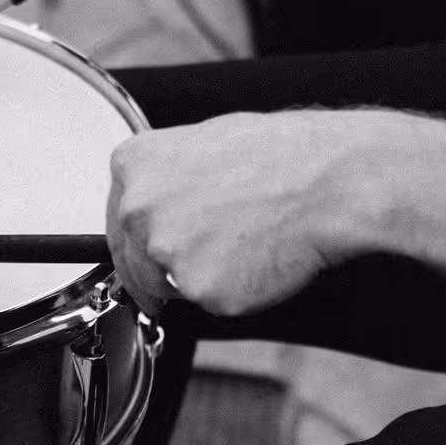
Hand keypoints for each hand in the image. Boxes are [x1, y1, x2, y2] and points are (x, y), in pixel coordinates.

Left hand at [106, 111, 368, 316]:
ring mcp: (163, 250)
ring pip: (168, 283)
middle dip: (158, 270)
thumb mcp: (204, 143)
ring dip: (197, 278)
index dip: (135, 243)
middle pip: (133, 259)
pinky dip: (232, 292)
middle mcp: (137, 207)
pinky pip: (207, 301)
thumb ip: (165, 178)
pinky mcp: (197, 287)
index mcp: (134, 165)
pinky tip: (258, 260)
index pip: (117, 220)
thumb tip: (155, 206)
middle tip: (203, 262)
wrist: (329, 179)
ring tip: (246, 243)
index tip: (142, 258)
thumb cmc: (281, 155)